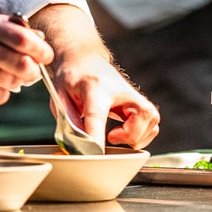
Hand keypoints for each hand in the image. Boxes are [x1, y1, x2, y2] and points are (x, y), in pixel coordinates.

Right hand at [0, 4, 54, 104]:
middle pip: (23, 64)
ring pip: (12, 82)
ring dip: (16, 81)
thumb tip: (36, 35)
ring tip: (6, 74)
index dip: (41, 49)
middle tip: (33, 69)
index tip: (44, 54)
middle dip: (34, 70)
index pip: (24, 38)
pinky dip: (2, 92)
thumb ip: (1, 24)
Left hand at [30, 3, 159, 151]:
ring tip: (117, 134)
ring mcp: (132, 94)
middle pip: (140, 115)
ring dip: (136, 136)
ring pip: (151, 121)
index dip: (97, 136)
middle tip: (111, 137)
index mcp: (93, 86)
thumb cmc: (71, 75)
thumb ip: (67, 121)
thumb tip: (77, 147)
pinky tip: (126, 132)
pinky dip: (142, 134)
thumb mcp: (59, 94)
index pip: (97, 114)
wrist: (84, 58)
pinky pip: (152, 124)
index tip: (96, 153)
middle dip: (129, 135)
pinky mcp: (140, 102)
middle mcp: (119, 89)